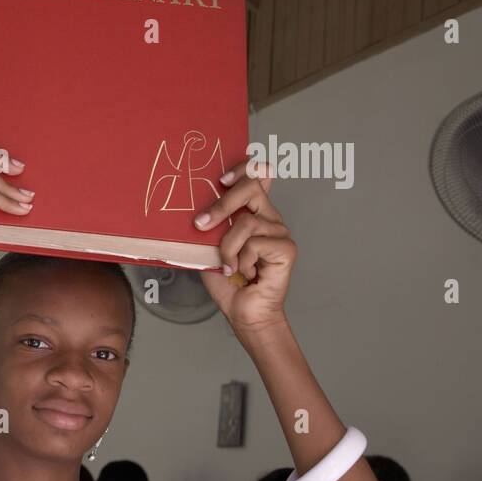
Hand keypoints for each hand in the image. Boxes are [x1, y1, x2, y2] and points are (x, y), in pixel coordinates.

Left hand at [195, 159, 295, 334]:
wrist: (244, 312)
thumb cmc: (227, 280)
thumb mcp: (209, 246)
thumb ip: (209, 225)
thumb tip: (194, 210)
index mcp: (254, 212)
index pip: (258, 174)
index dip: (243, 168)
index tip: (220, 180)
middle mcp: (269, 217)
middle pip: (252, 186)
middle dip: (221, 205)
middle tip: (200, 225)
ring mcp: (280, 232)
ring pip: (246, 222)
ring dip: (227, 248)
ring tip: (227, 266)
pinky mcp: (286, 248)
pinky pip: (255, 243)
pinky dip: (241, 261)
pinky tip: (245, 273)